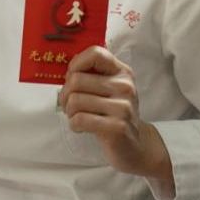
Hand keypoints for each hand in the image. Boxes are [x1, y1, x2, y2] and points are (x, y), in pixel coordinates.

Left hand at [60, 46, 173, 192]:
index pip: (95, 53)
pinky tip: (81, 127)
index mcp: (122, 72)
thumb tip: (67, 71)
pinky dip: (74, 124)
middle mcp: (125, 86)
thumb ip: (91, 75)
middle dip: (64, 94)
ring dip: (69, 111)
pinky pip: (80, 119)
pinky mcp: (117, 127)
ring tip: (76, 117)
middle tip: (69, 105)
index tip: (72, 78)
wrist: (135, 146)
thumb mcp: (108, 89)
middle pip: (76, 80)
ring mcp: (123, 107)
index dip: (76, 64)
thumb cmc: (113, 114)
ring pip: (75, 100)